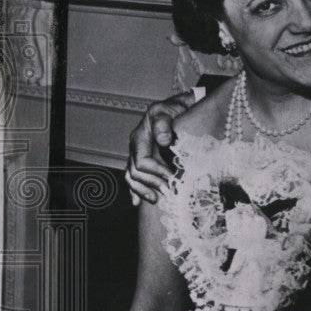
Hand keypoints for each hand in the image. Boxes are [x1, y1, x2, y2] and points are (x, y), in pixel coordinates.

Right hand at [125, 91, 195, 205]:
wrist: (178, 108)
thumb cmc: (174, 109)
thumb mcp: (169, 110)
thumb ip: (164, 123)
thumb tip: (162, 140)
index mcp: (139, 138)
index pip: (141, 161)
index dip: (155, 172)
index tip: (171, 177)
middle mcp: (136, 147)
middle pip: (135, 172)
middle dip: (151, 183)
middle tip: (169, 191)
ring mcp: (138, 154)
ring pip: (132, 177)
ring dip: (142, 190)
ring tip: (155, 199)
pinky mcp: (145, 159)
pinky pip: (134, 177)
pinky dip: (135, 190)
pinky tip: (137, 202)